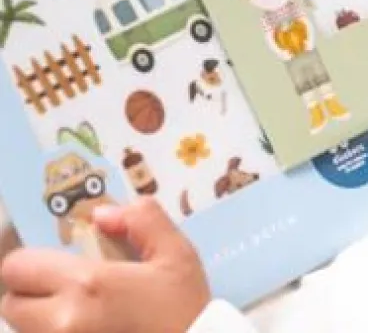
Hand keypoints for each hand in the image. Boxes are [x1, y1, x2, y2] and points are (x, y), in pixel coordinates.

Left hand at [0, 199, 209, 332]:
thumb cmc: (184, 308)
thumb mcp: (175, 253)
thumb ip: (142, 220)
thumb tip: (102, 214)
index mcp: (86, 285)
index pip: (17, 268)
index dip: (32, 261)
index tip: (57, 262)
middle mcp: (61, 323)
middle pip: (12, 305)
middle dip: (32, 293)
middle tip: (66, 289)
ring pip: (25, 331)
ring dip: (42, 319)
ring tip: (81, 313)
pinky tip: (90, 329)